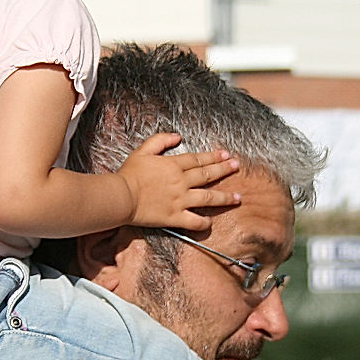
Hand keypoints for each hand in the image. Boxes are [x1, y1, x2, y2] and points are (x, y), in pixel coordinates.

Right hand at [117, 133, 240, 229]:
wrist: (121, 197)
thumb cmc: (129, 174)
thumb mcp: (143, 151)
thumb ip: (160, 140)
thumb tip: (177, 136)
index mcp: (173, 165)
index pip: (198, 159)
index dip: (214, 156)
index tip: (226, 154)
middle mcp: (181, 182)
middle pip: (207, 174)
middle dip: (224, 169)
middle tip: (236, 166)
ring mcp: (180, 200)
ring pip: (208, 198)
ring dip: (225, 197)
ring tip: (238, 198)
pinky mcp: (175, 217)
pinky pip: (194, 221)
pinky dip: (204, 222)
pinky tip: (210, 221)